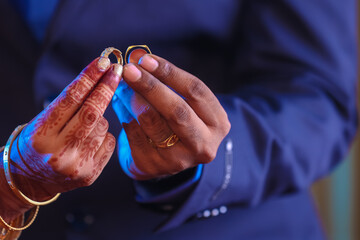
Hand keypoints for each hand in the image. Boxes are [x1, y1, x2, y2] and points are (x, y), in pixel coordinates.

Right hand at [10, 57, 121, 200]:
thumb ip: (68, 103)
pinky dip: (103, 134)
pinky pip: (108, 141)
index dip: (89, 77)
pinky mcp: (90, 175)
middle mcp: (58, 152)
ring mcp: (76, 166)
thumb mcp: (42, 120)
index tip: (104, 61)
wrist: (31, 179)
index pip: (70, 98)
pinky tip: (90, 139)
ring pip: (103, 126)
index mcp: (40, 135)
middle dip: (106, 88)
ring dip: (99, 117)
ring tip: (83, 125)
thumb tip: (100, 74)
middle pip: (92, 112)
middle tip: (117, 70)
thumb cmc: (38, 142)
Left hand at [112, 54, 229, 179]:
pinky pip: (136, 134)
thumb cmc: (176, 121)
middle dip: (151, 86)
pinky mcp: (156, 166)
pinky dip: (125, 115)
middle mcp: (204, 144)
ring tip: (122, 84)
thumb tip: (138, 57)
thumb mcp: (182, 101)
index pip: (196, 91)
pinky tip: (121, 105)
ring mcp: (180, 159)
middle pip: (177, 110)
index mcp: (217, 122)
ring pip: (153, 122)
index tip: (146, 59)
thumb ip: (166, 82)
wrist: (166, 157)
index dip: (170, 73)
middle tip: (129, 70)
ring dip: (133, 99)